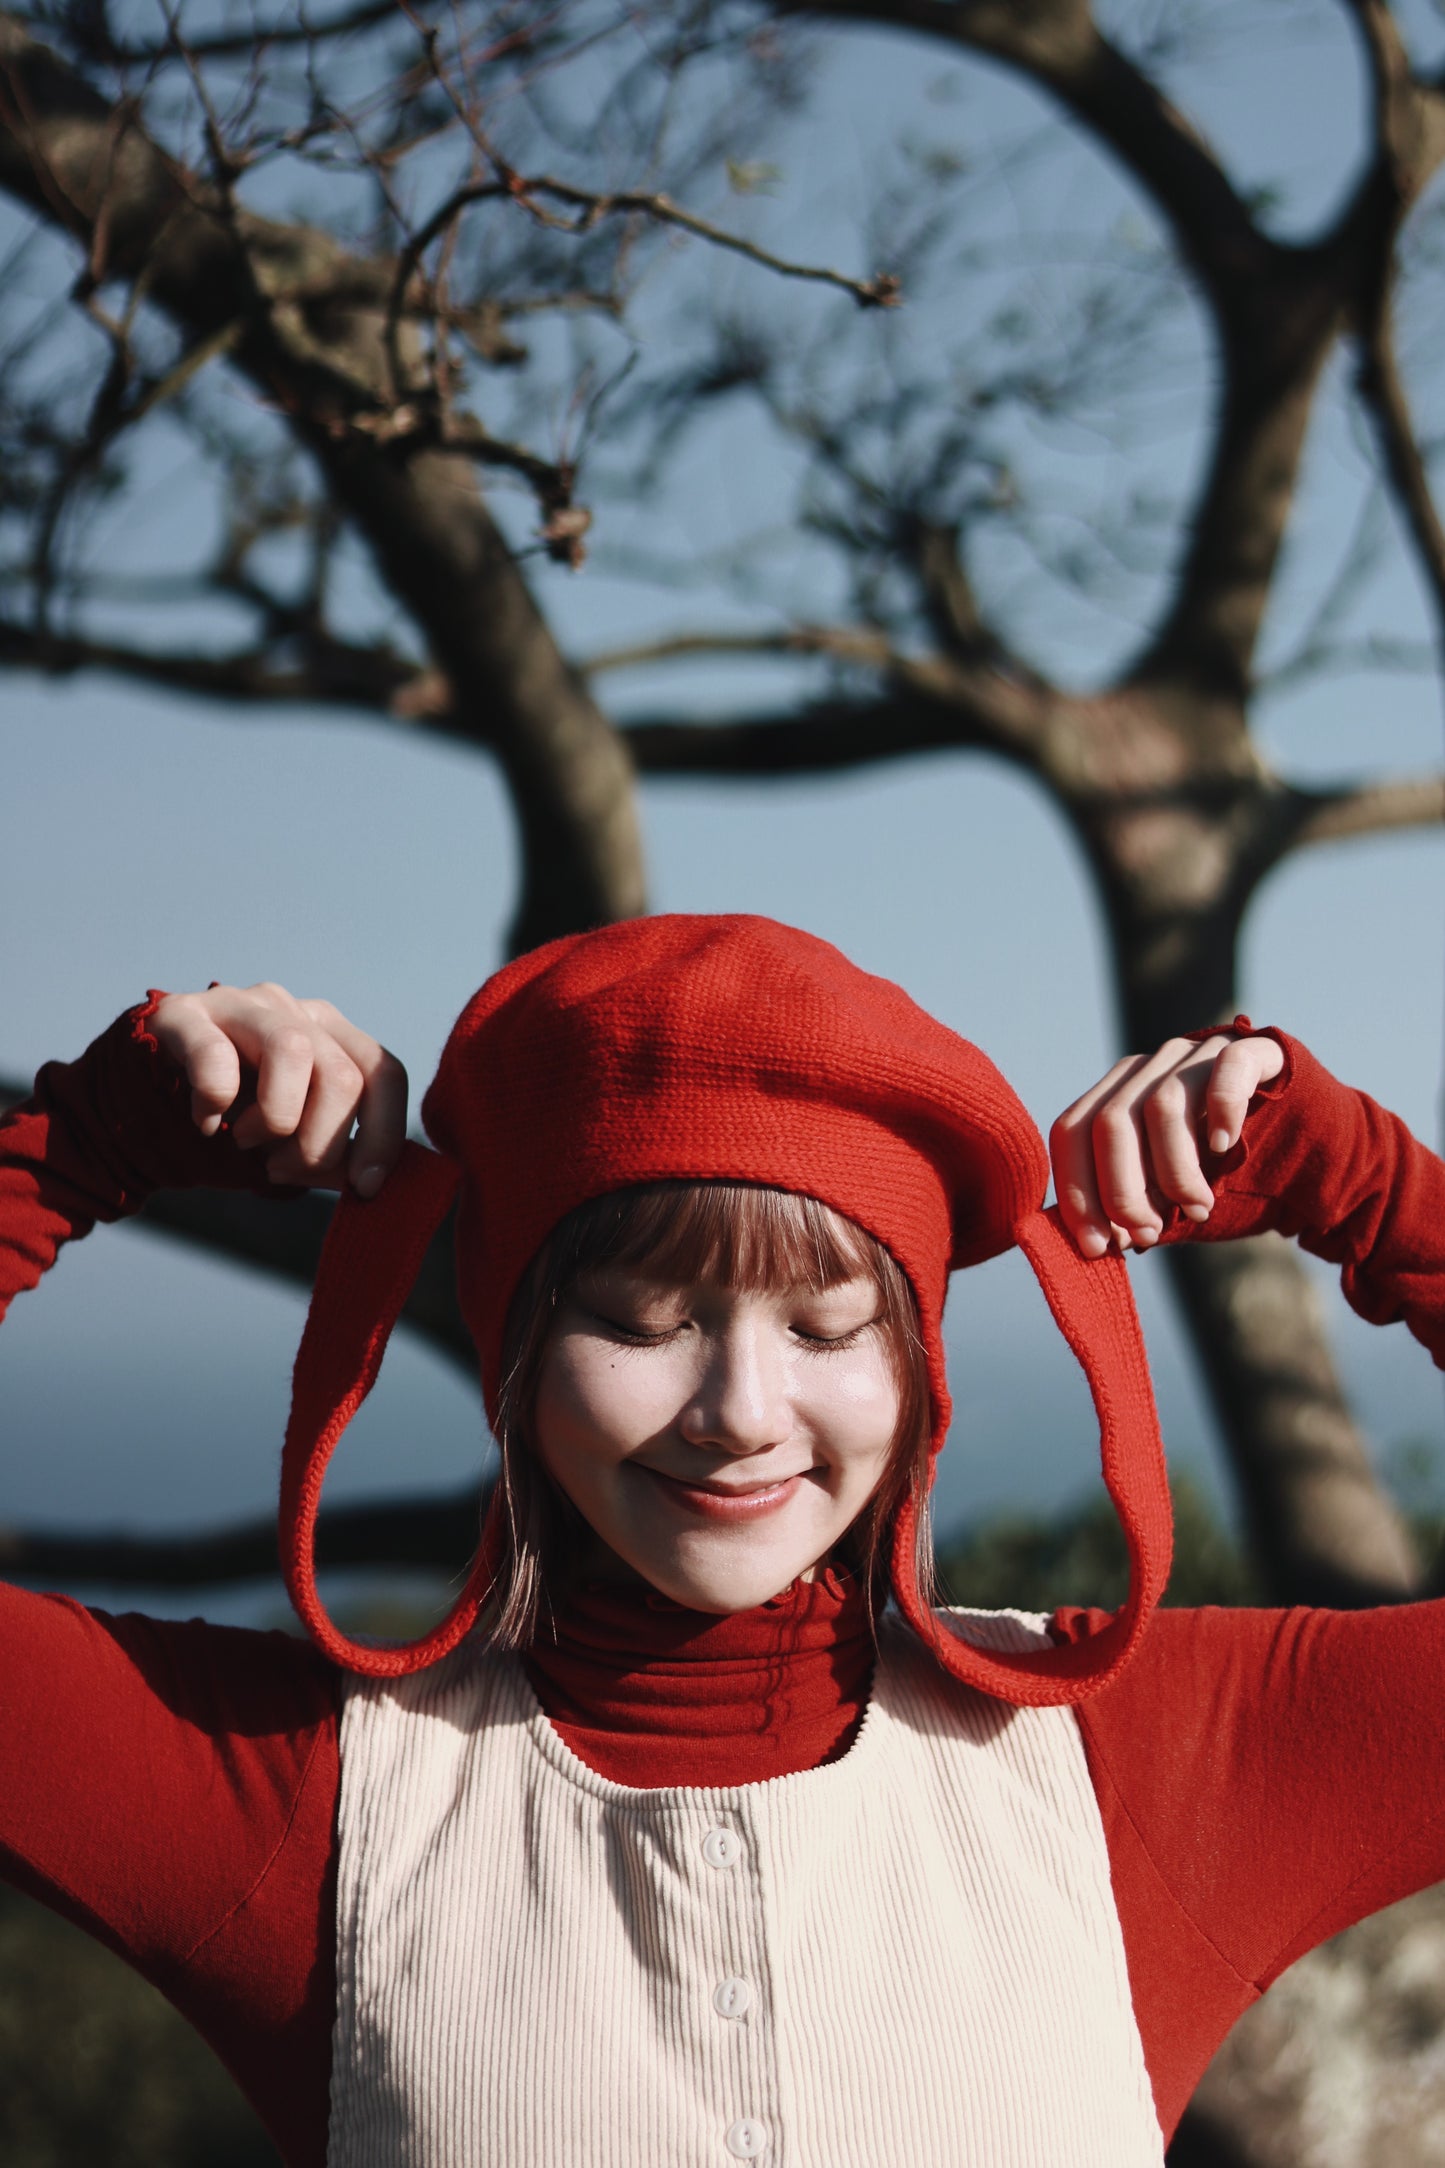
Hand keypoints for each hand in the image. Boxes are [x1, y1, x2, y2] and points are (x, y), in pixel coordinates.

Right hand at [148, 982, 407, 1196]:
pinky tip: (204, 1124)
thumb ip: (330, 1157)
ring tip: (246, 1143)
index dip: (384, 1134)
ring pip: (293, 1051)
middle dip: (318, 1144)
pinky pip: (215, 1056)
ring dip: (275, 1119)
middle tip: (281, 1169)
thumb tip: (372, 1182)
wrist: (132, 1116)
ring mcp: (238, 1004)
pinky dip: (215, 1103)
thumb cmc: (223, 1133)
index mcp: (330, 1037)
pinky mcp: (182, 1014)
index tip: (364, 1187)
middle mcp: (293, 1010)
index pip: (384, 1074)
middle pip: (342, 1074)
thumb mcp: (287, 1149)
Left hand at [1049, 1032, 1284, 1258]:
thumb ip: (1132, 1217)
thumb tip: (1090, 1243)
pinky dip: (1222, 1109)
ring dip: (1175, 1170)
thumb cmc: (1236, 1187)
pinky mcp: (1257, 1052)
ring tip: (1199, 1209)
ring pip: (1162, 1103)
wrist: (1321, 1166)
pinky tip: (1224, 1147)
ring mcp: (1203, 1054)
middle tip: (1147, 1234)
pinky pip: (1228, 1068)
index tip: (1096, 1246)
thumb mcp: (1172, 1206)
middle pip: (1109, 1121)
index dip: (1078, 1191)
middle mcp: (1152, 1067)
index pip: (1073, 1132)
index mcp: (1119, 1098)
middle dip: (1121, 1189)